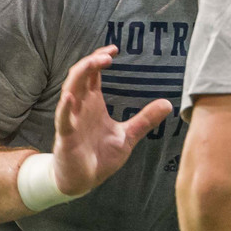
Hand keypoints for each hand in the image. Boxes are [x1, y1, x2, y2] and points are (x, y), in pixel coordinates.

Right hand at [52, 45, 172, 195]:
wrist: (83, 181)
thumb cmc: (100, 156)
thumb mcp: (127, 136)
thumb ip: (145, 119)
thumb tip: (168, 104)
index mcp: (92, 103)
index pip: (92, 73)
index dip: (99, 58)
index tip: (114, 49)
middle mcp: (79, 107)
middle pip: (79, 76)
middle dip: (92, 61)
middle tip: (108, 54)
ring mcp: (70, 120)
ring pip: (69, 91)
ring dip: (80, 75)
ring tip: (94, 63)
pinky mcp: (65, 137)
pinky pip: (62, 119)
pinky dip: (65, 108)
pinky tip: (70, 98)